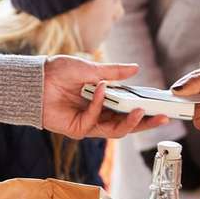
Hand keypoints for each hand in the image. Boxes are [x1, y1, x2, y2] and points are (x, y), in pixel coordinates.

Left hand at [42, 55, 167, 138]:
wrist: (36, 80)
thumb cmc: (59, 72)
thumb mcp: (90, 68)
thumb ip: (113, 72)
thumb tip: (136, 68)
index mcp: (104, 100)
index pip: (129, 109)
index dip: (146, 108)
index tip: (162, 106)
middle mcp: (99, 114)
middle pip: (127, 123)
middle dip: (146, 122)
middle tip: (163, 117)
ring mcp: (89, 124)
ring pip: (116, 130)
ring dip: (130, 121)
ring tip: (141, 110)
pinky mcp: (78, 130)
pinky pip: (96, 121)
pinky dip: (100, 105)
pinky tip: (101, 89)